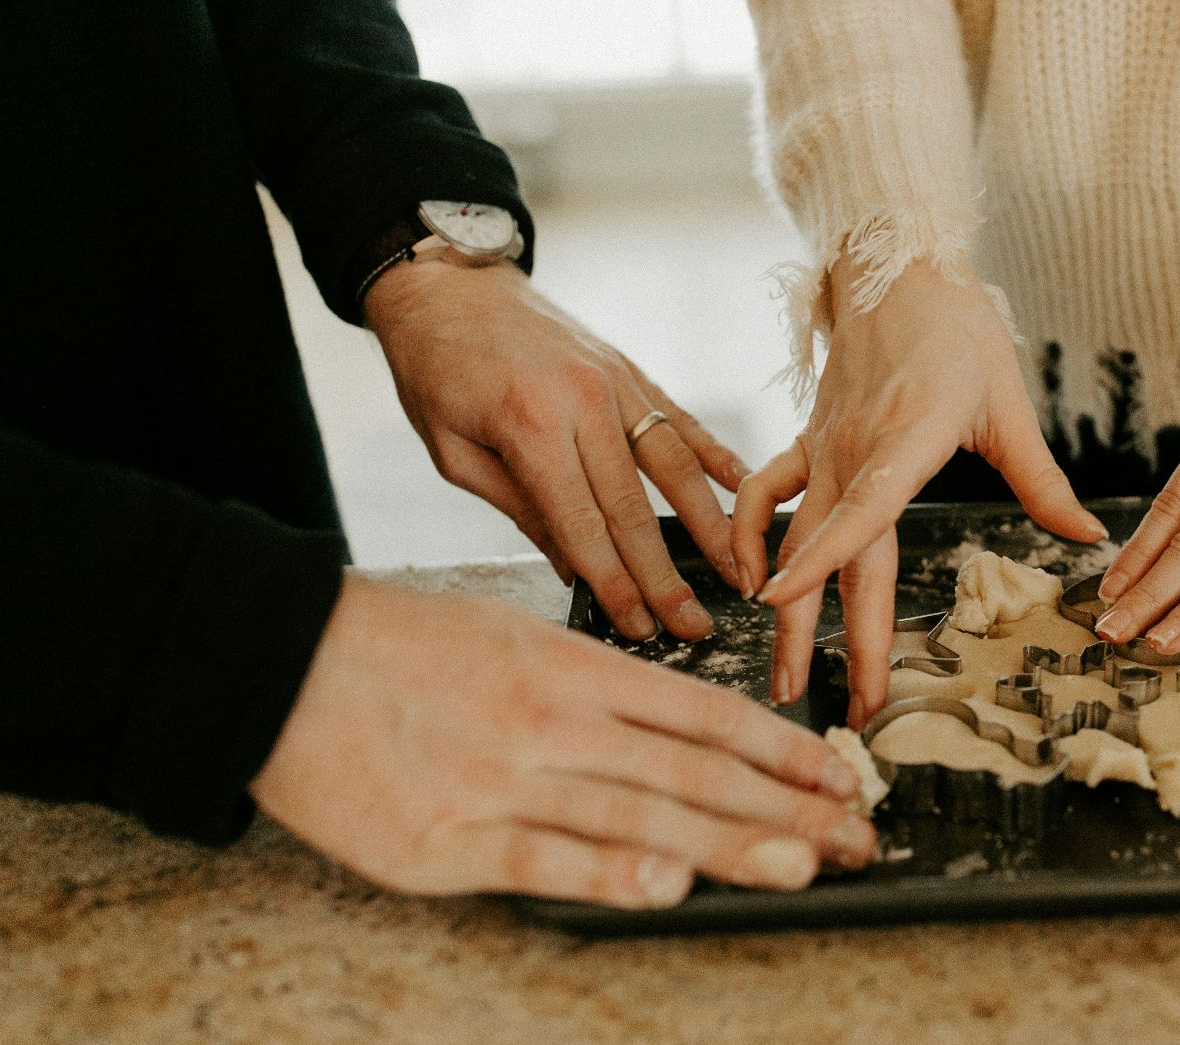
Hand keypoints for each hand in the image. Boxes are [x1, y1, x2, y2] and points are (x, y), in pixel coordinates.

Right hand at [251, 576, 874, 908]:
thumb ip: (593, 688)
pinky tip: (668, 885)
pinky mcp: (447, 838)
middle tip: (858, 833)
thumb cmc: (400, 647)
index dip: (782, 750)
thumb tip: (674, 738)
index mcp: (573, 667)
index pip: (704, 715)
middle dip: (786, 806)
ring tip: (804, 862)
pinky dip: (609, 870)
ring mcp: (504, 779)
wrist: (279, 658)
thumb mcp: (511, 637)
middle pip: (694, 769)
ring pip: (638, 811)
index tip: (840, 776)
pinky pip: (542, 857)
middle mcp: (555, 720)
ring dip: (728, 841)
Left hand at [365, 259, 748, 640]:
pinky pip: (681, 419)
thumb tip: (573, 567)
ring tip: (738, 571)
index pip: (584, 525)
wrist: (448, 282)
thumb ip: (518, 508)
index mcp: (530, 426)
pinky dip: (715, 456)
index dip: (616, 583)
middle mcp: (584, 402)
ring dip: (710, 525)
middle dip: (667, 574)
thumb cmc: (435, 369)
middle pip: (637, 506)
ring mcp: (615, 381)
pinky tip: (743, 488)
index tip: (641, 626)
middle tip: (696, 625)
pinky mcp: (629, 369)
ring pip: (675, 464)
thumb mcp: (453, 451)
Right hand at [733, 257, 1104, 723]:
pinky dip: (750, 537)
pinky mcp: (810, 441)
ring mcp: (824, 448)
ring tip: (783, 674)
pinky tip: (750, 582)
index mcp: (906, 439)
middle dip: (825, 635)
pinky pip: (766, 494)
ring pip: (792, 539)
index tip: (782, 602)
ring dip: (786, 609)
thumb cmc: (957, 328)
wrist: (894, 262)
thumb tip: (1090, 540)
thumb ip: (1042, 480)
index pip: (861, 511)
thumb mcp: (1009, 402)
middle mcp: (853, 450)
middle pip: (831, 554)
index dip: (821, 559)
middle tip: (827, 705)